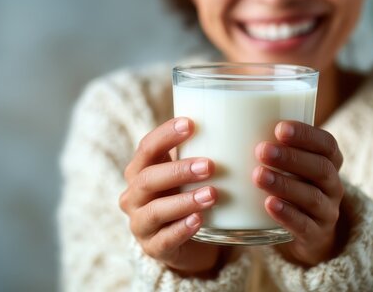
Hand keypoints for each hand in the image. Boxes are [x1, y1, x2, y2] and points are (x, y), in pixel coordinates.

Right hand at [119, 117, 229, 275]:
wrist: (188, 243)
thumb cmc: (188, 196)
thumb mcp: (189, 174)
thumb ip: (201, 152)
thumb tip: (239, 123)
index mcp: (141, 170)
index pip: (147, 147)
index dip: (166, 135)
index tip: (191, 124)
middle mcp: (134, 195)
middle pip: (149, 178)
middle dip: (179, 170)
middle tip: (210, 165)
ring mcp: (140, 223)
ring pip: (156, 210)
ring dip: (184, 200)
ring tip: (212, 194)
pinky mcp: (152, 248)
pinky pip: (164, 239)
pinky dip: (182, 229)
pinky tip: (200, 221)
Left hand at [252, 121, 344, 266]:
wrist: (305, 232)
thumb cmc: (290, 184)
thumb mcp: (287, 164)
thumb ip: (269, 143)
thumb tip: (220, 118)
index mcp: (329, 161)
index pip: (327, 144)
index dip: (306, 135)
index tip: (280, 128)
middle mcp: (333, 185)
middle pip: (320, 168)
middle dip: (291, 158)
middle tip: (262, 150)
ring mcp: (327, 211)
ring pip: (312, 197)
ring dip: (285, 184)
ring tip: (258, 175)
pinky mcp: (316, 235)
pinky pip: (305, 226)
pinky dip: (287, 215)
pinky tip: (268, 204)